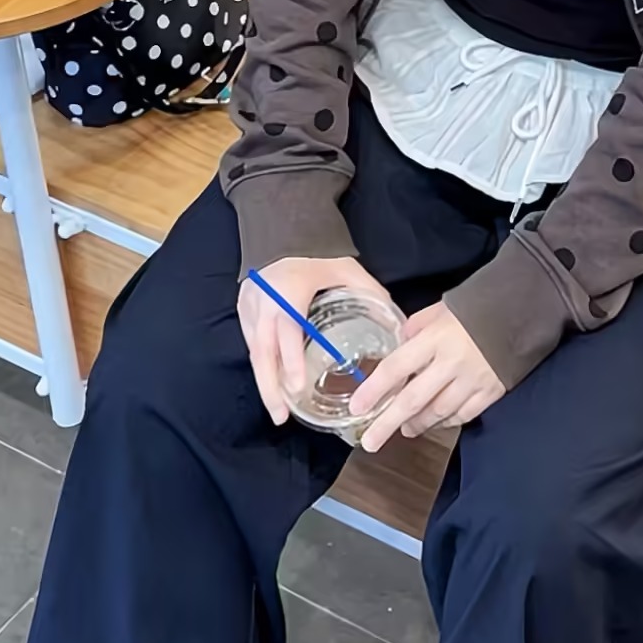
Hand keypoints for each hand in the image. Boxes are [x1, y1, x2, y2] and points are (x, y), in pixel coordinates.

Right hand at [239, 257, 387, 425]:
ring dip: (265, 382)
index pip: (287, 331)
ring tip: (278, 410)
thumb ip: (371, 294)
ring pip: (254, 351)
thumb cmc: (315, 249)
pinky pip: (251, 343)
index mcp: (288, 291)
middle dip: (271, 386)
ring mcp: (250, 306)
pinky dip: (262, 366)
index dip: (291, 360)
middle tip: (282, 416)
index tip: (296, 387)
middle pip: (263, 351)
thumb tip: (398, 324)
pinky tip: (272, 385)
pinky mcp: (244, 309)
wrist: (281, 227)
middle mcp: (264, 301)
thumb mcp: (346, 268)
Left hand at [351, 301, 503, 452]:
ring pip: (438, 412)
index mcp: (435, 338)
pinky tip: (435, 423)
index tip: (357, 407)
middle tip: (370, 441)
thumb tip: (399, 348)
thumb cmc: (477, 306)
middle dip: (388, 423)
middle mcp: (451, 362)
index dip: (374, 390)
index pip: (396, 368)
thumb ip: (416, 330)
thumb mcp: (439, 310)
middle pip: (413, 399)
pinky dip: (446, 422)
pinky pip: (463, 414)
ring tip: (404, 429)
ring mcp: (473, 380)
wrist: (523, 309)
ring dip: (417, 424)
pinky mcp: (491, 391)